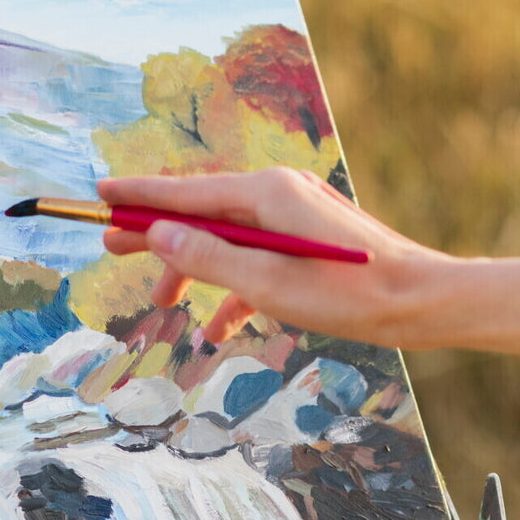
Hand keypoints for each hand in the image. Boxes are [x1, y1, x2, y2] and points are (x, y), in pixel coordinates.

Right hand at [99, 168, 453, 346]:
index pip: (184, 191)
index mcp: (265, 193)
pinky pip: (253, 257)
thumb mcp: (264, 282)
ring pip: (223, 238)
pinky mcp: (303, 240)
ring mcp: (291, 216)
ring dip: (191, 268)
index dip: (138, 196)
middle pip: (199, 211)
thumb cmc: (346, 294)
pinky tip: (219, 328)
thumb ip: (207, 256)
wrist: (419, 301)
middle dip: (155, 232)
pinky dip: (231, 287)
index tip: (100, 195)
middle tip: (110, 246)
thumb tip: (157, 234)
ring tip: (161, 303)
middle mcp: (276, 193)